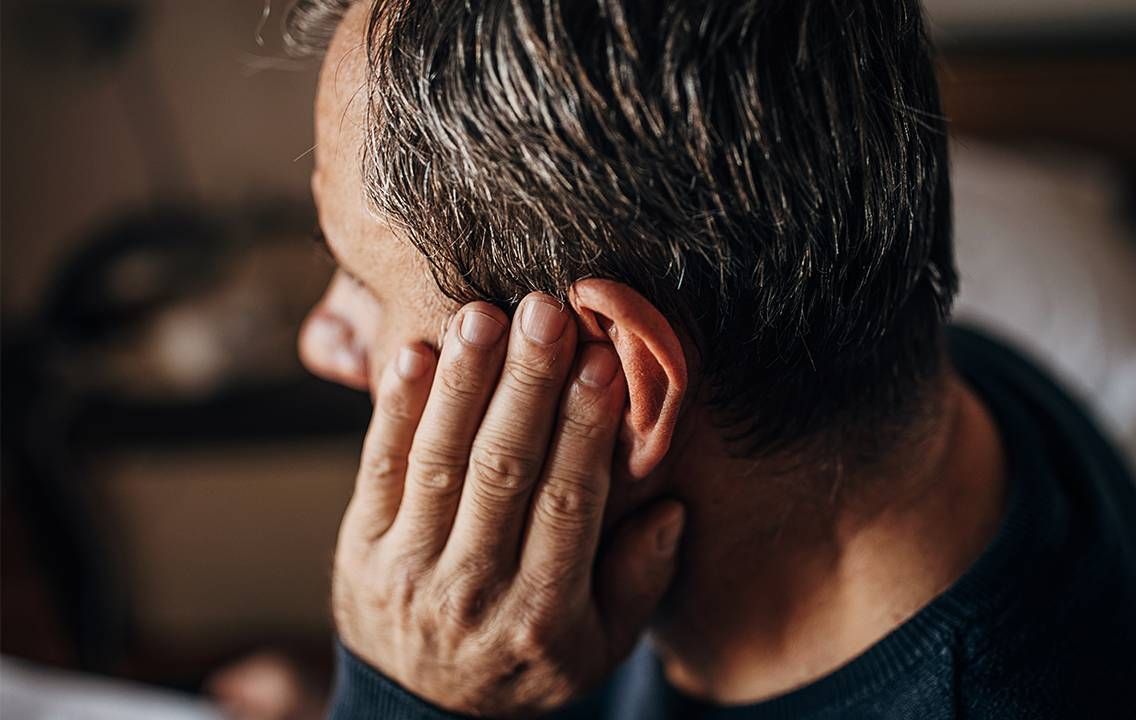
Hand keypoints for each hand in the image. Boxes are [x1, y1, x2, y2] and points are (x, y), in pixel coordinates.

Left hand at [332, 293, 685, 717]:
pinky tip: (417, 353)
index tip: (602, 361)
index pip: (568, 504)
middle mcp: (473, 590)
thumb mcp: (598, 651)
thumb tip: (671, 509)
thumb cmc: (525, 667)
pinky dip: (395, 410)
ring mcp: (408, 567)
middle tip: (545, 313)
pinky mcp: (361, 546)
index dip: (584, 430)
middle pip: (502, 472)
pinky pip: (378, 469)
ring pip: (439, 461)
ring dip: (462, 383)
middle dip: (525, 386)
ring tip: (484, 314)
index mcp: (543, 614)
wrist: (419, 715)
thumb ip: (638, 584)